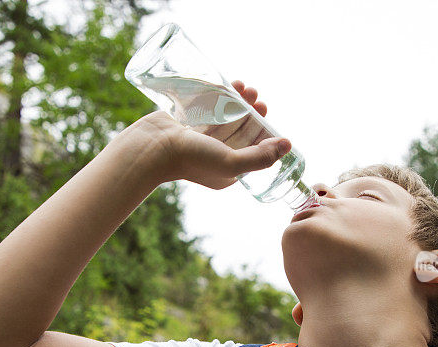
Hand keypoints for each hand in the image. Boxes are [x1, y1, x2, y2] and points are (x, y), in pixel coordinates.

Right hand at [127, 80, 291, 189]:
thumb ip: (260, 157)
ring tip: (245, 88)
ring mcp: (199, 138)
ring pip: (226, 117)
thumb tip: (287, 145)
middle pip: (240, 130)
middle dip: (252, 112)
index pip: (252, 149)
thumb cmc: (191, 159)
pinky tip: (228, 84)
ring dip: (238, 101)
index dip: (263, 130)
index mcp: (226, 171)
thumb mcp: (231, 162)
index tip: (266, 113)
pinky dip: (219, 96)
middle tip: (257, 97)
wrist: (150, 148)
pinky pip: (208, 108)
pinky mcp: (187, 123)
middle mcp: (214, 155)